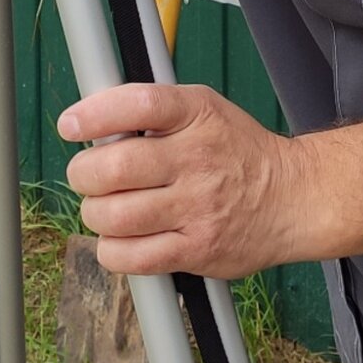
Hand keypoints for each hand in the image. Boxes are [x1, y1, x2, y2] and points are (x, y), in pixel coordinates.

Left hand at [60, 84, 301, 278]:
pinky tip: (119, 238)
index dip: (96, 114)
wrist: (291, 198)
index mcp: (198, 114)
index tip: (71, 124)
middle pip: (116, 168)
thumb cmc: (237, 151)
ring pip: (116, 215)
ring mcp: (197, 207)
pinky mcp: (196, 250)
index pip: (140, 105)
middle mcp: (197, 158)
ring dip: (95, 213)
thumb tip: (92, 117)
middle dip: (84, 173)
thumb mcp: (205, 110)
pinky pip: (131, 257)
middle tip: (86, 174)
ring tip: (103, 207)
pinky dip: (111, 249)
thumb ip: (154, 111)